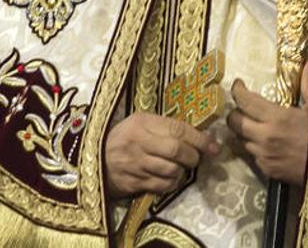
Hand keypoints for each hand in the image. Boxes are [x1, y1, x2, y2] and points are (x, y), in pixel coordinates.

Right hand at [105, 111, 219, 197]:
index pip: (178, 129)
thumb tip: (201, 135)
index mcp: (142, 122)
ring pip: (171, 170)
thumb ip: (166, 127)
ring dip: (182, 171)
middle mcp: (138, 142)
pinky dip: (172, 183)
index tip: (214, 146)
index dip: (200, 139)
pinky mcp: (131, 182)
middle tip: (197, 158)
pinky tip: (170, 178)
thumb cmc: (124, 137)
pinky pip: (161, 185)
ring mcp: (133, 164)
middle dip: (193, 156)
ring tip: (181, 167)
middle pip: (176, 150)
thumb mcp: (141, 124)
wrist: (94, 158)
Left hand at [226, 58, 307, 185]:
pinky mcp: (266, 171)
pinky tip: (269, 145)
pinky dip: (257, 148)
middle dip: (235, 113)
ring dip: (246, 132)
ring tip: (257, 127)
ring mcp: (263, 156)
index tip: (238, 84)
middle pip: (234, 122)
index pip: (245, 101)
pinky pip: (253, 156)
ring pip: (242, 140)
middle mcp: (264, 136)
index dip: (238, 91)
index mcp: (276, 117)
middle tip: (242, 108)